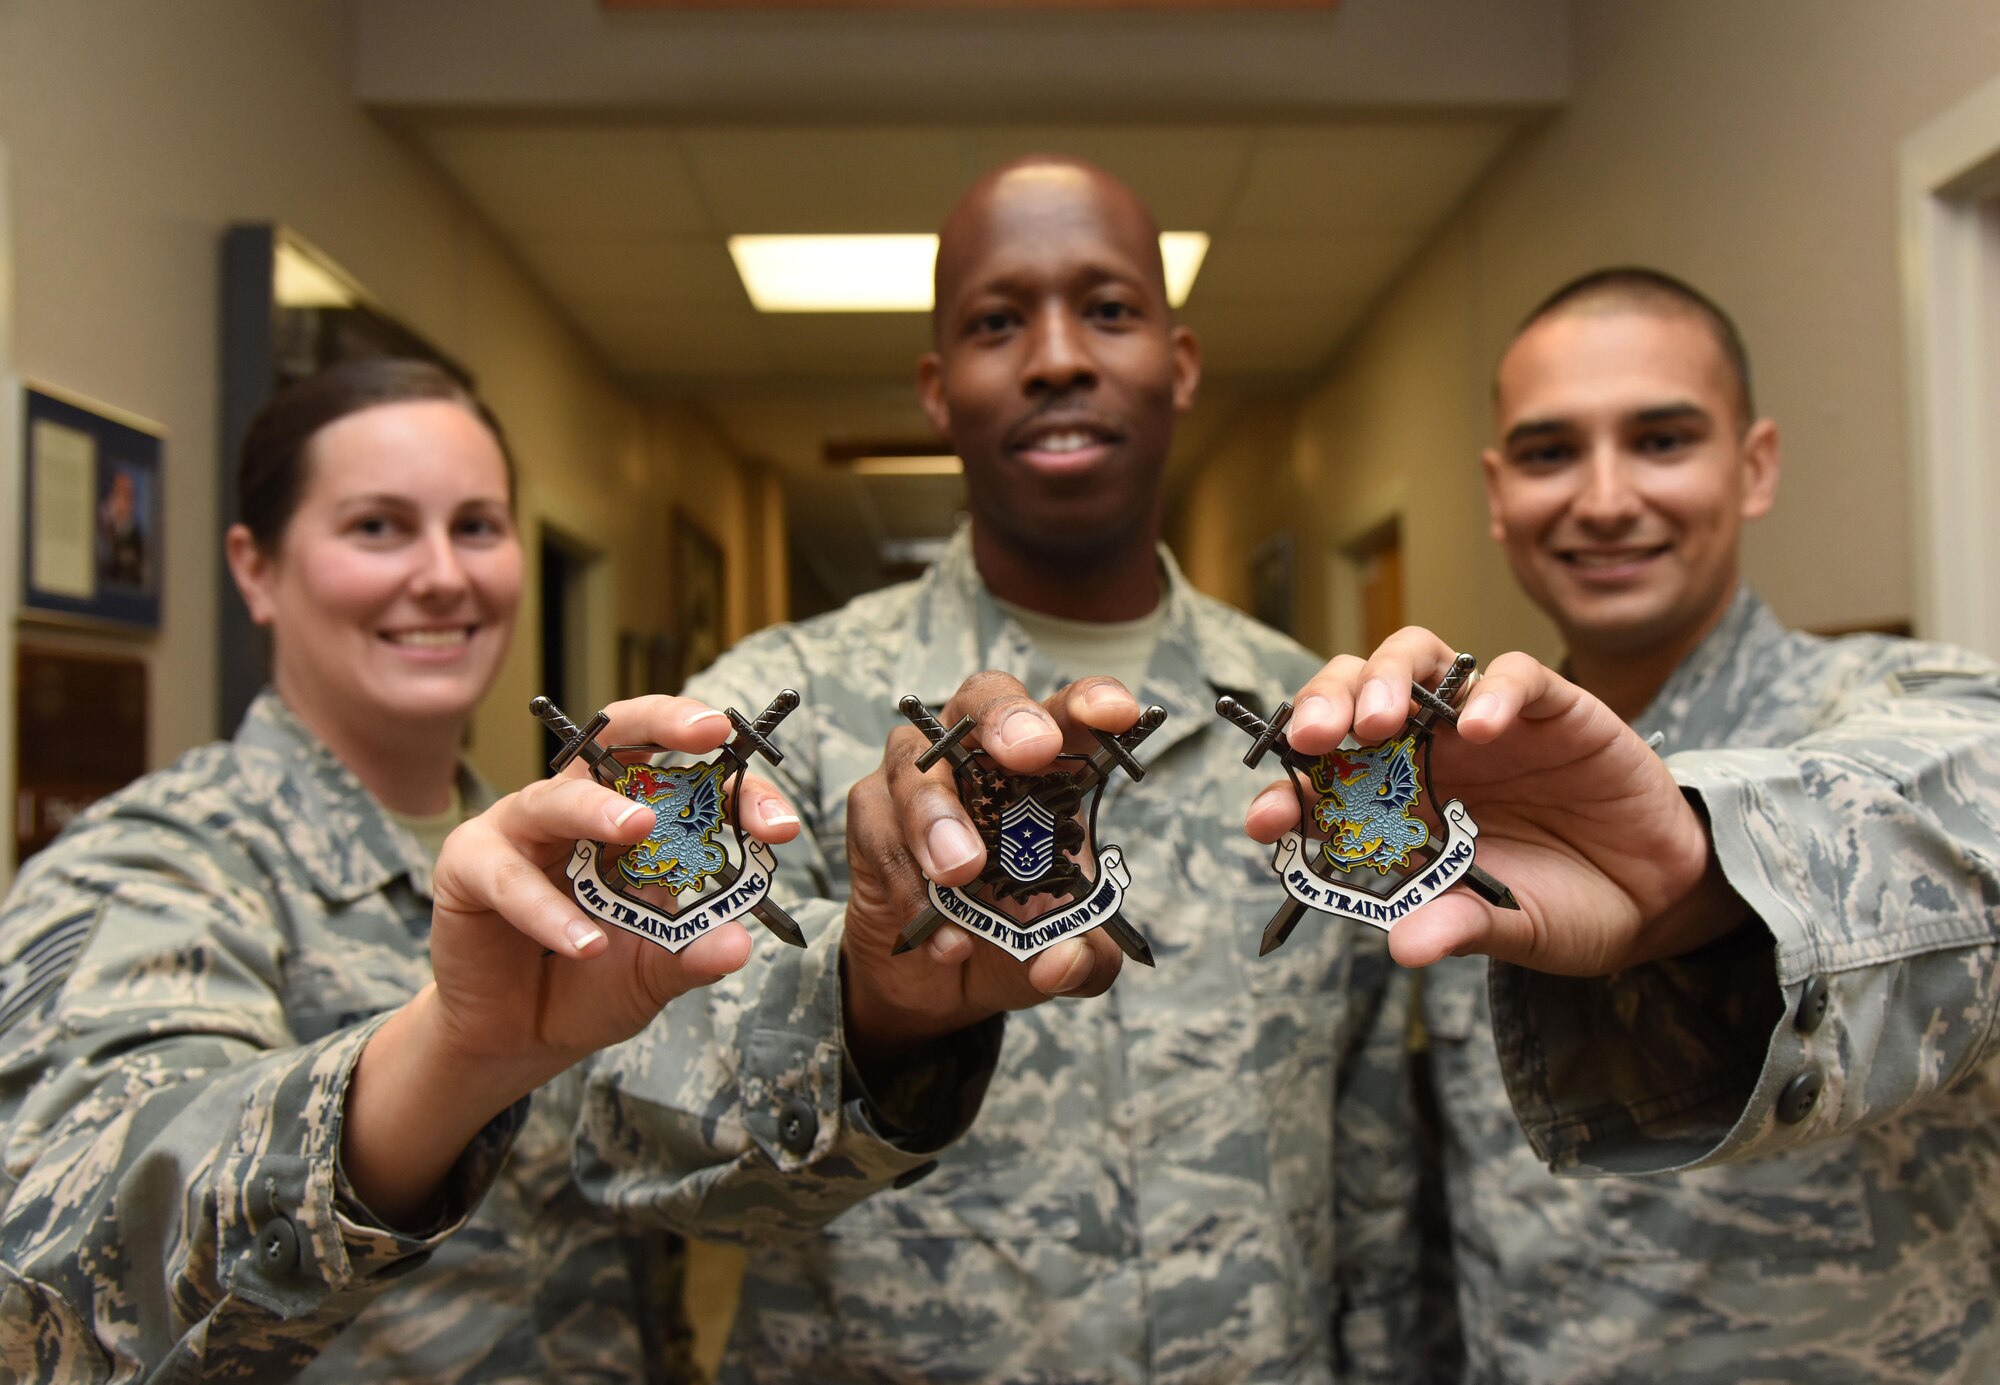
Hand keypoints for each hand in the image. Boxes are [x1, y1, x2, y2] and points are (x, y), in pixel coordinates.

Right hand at [424, 695, 801, 1082]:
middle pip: (620, 738)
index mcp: (636, 816)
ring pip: (557, 798)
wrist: (515, 1035)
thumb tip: (739, 944)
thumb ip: (692, 957)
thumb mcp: (654, 974)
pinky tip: (585, 946)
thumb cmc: (590, 983)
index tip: (779, 827)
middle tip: (711, 733)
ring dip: (598, 809)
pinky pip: (509, 878)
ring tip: (638, 828)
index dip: (738, 791)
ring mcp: (521, 830)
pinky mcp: (469, 867)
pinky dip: (548, 911)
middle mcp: (580, 808)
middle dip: (667, 723)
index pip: (691, 779)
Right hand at [840, 673, 1134, 1064]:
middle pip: (984, 696)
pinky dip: (909, 883)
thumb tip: (1064, 962)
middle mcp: (979, 755)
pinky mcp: (872, 816)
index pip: (1069, 714)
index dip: (1091, 701)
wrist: (938, 980)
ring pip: (917, 761)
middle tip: (1031, 751)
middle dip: (1007, 716)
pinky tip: (941, 933)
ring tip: (961, 872)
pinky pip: (881, 831)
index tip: (1118, 714)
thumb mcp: (1065, 950)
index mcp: (1045, 769)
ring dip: (939, 814)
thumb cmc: (1013, 934)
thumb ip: (1084, 959)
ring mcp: (918, 778)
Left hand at [1245, 628, 1742, 975]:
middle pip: (1355, 692)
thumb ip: (1460, 927)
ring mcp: (1484, 721)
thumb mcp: (1509, 928)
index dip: (1286, 791)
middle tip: (1315, 738)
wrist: (1657, 895)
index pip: (1322, 779)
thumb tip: (1404, 946)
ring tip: (1380, 721)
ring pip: (1419, 658)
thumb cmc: (1564, 904)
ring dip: (1388, 679)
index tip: (1266, 820)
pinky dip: (1494, 691)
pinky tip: (1482, 726)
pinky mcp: (1553, 707)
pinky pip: (1517, 675)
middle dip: (1322, 705)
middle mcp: (1428, 749)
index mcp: (1396, 803)